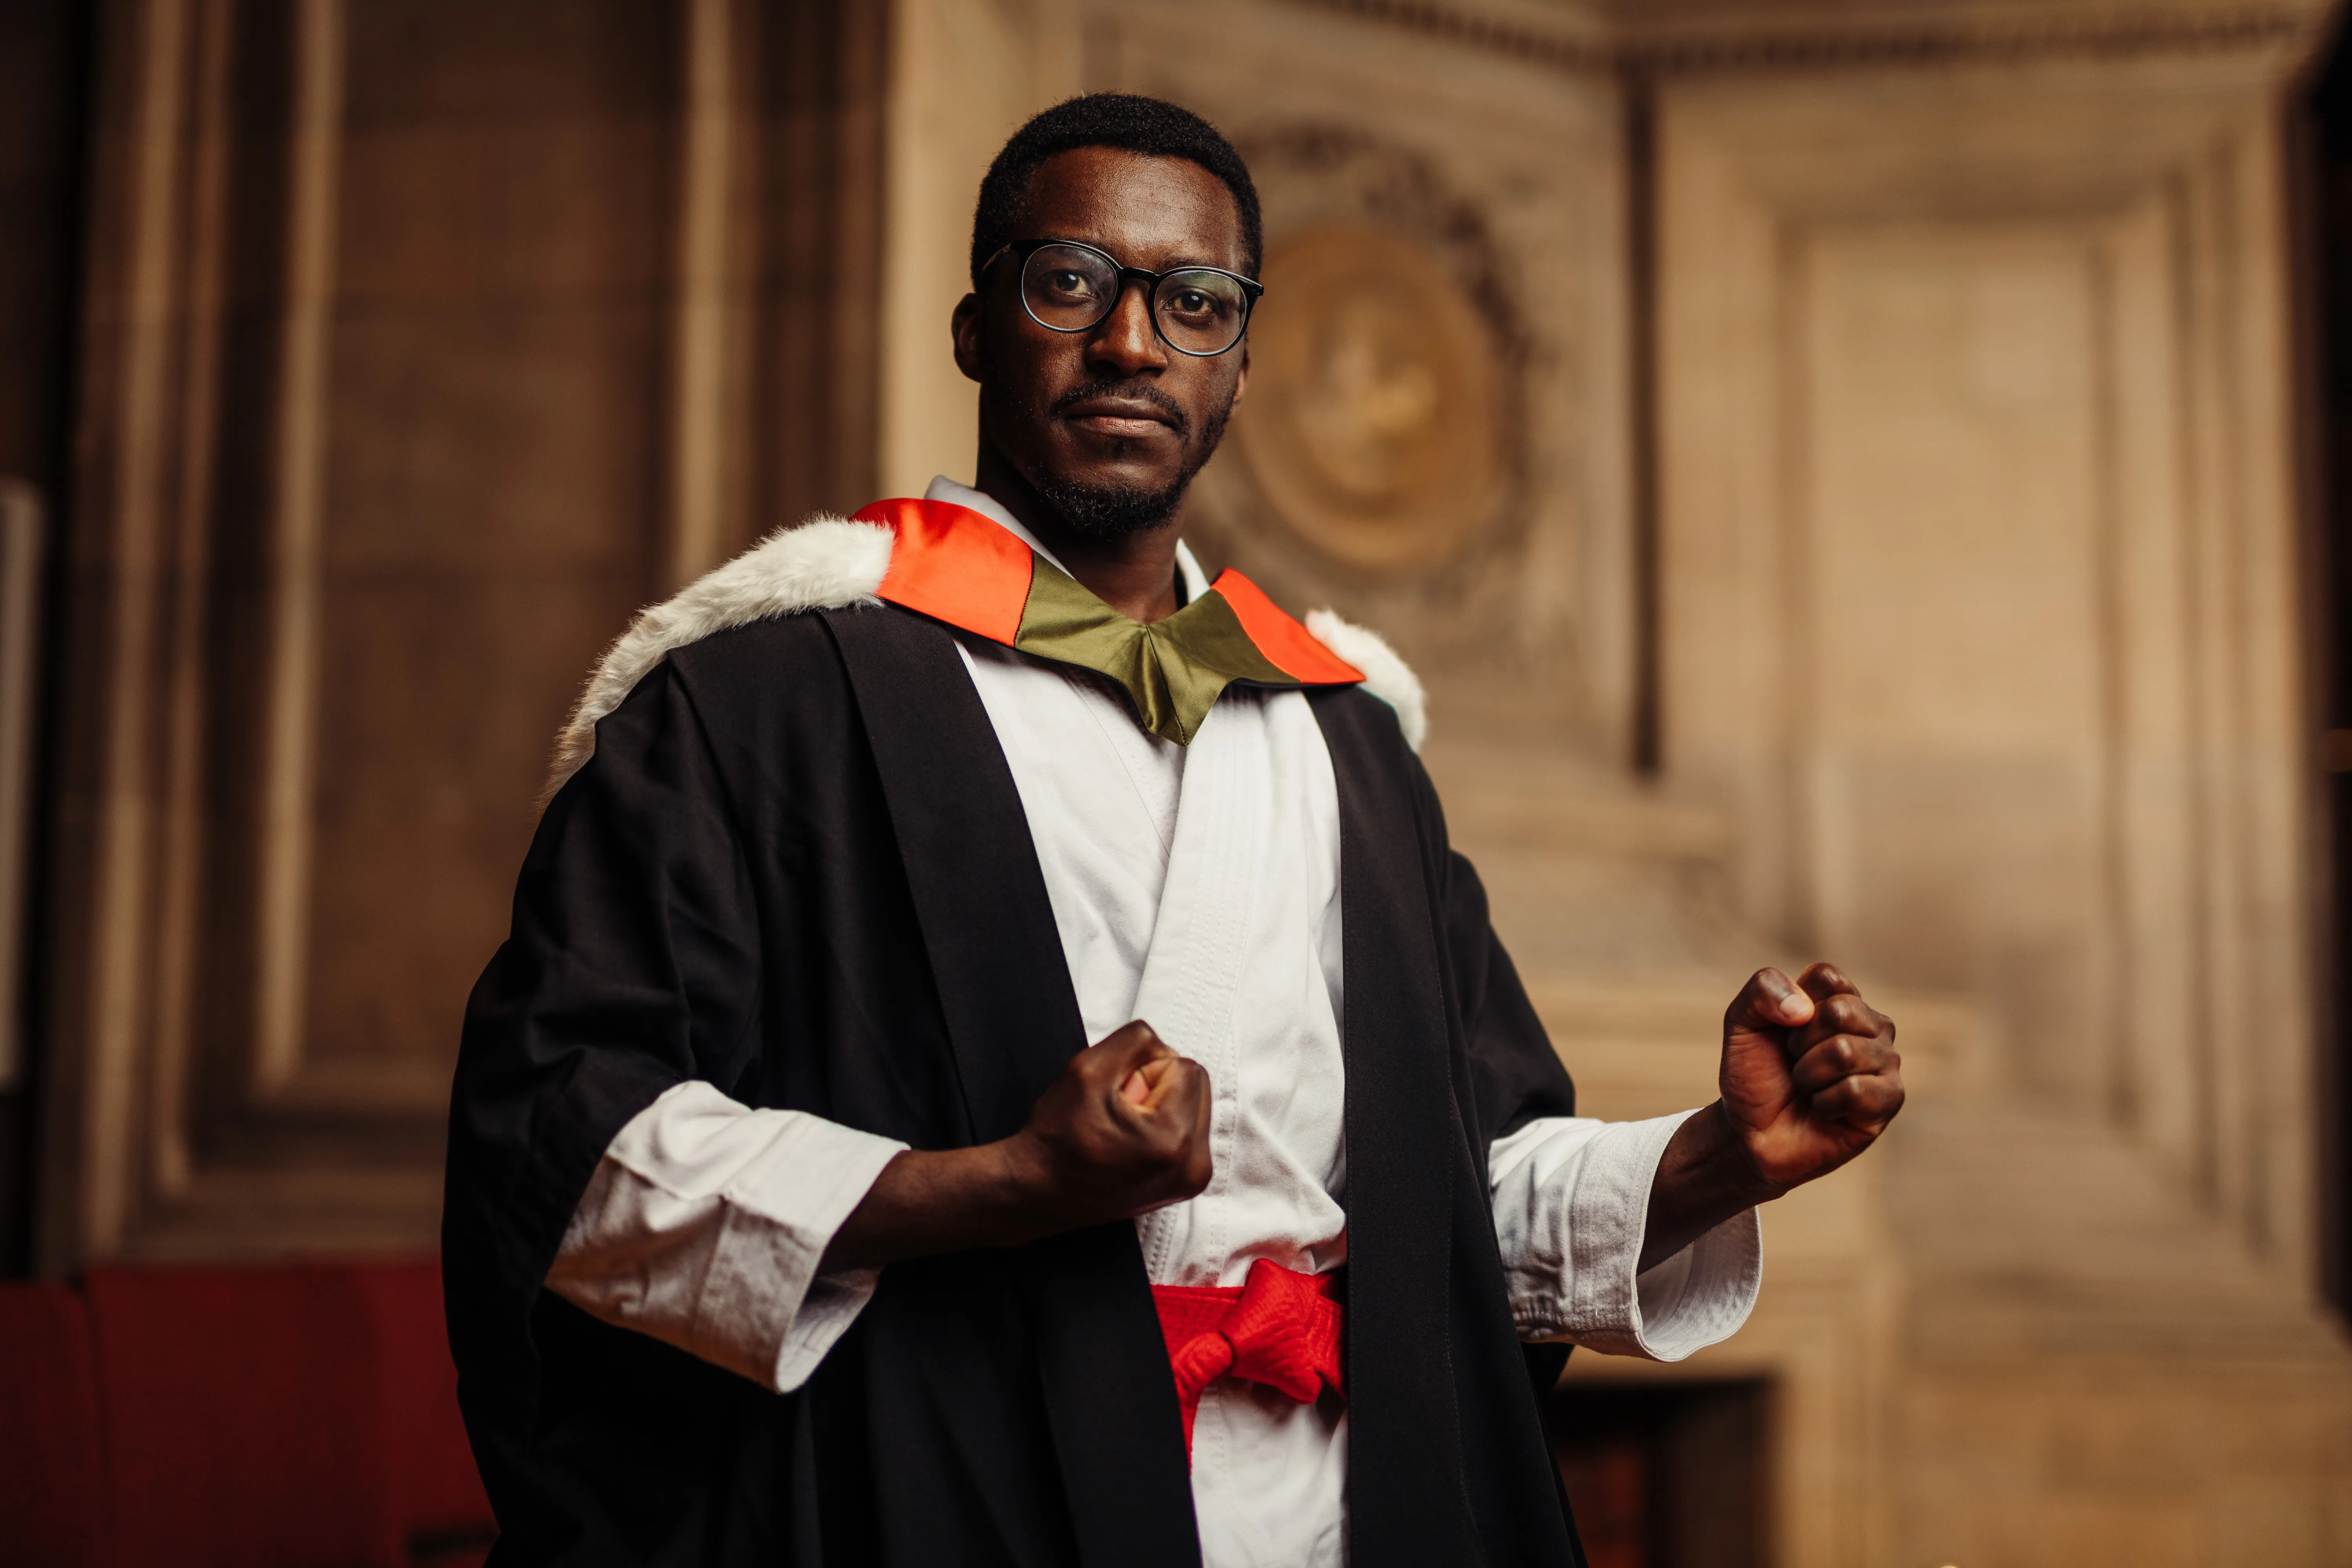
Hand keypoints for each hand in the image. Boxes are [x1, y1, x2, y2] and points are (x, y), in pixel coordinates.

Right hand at [1006, 1021, 1212, 1228]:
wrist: (1041, 1194)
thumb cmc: (1058, 1141)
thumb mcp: (1087, 1068)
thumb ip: (1135, 1039)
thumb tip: (1163, 1047)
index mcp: (1174, 1140)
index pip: (1184, 1067)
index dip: (1144, 1071)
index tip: (1116, 1097)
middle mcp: (1193, 1166)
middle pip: (1196, 1086)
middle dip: (1157, 1088)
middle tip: (1117, 1112)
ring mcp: (1192, 1179)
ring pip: (1193, 1106)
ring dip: (1160, 1107)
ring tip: (1123, 1129)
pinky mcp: (1186, 1183)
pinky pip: (1188, 1130)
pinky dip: (1162, 1127)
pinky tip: (1131, 1142)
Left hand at [1718, 963, 1903, 1190]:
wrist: (1751, 1133)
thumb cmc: (1754, 1075)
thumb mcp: (1742, 1024)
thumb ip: (1762, 990)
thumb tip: (1803, 1009)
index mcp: (1842, 998)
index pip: (1827, 976)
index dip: (1789, 1007)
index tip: (1783, 1031)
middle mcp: (1872, 1025)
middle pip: (1839, 1011)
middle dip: (1799, 1044)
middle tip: (1795, 1064)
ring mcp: (1885, 1062)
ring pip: (1845, 1052)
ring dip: (1808, 1075)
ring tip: (1808, 1088)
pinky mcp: (1889, 1100)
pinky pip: (1854, 1089)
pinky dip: (1824, 1104)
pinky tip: (1823, 1111)